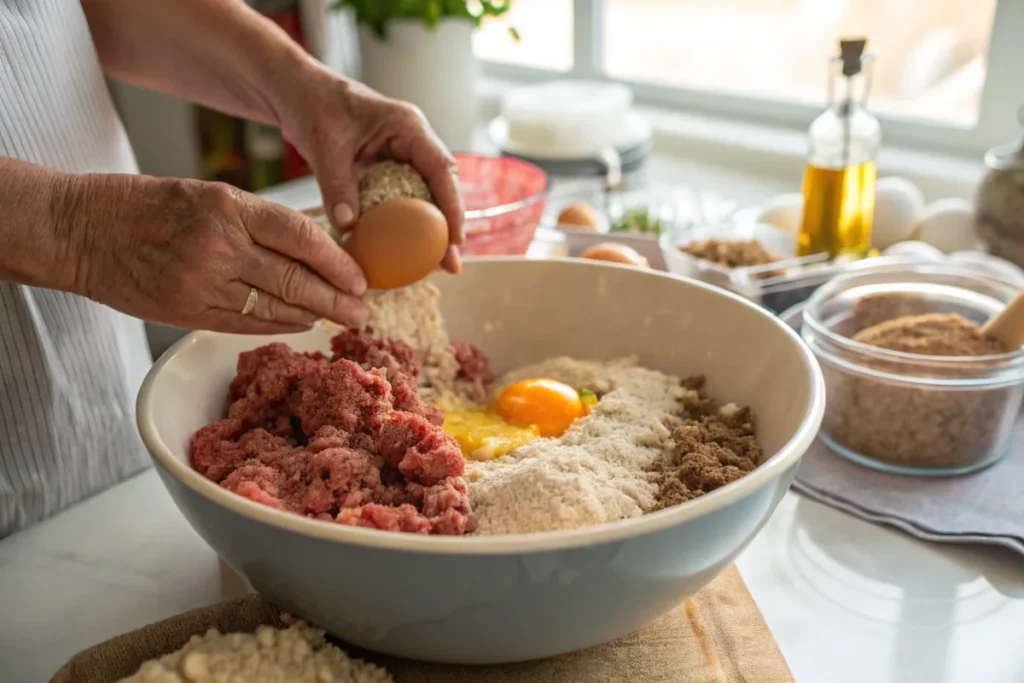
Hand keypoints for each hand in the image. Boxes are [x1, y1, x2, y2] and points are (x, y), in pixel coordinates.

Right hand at [61, 173, 367, 333]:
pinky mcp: (188, 312)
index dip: (337, 261)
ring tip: (340, 320)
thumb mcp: (206, 194)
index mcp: (226, 206)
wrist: (78, 230)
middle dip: (336, 299)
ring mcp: (202, 283)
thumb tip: (311, 249)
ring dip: (313, 316)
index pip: (301, 236)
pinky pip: (247, 324)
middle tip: (362, 311)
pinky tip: (300, 323)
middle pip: (295, 279)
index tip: (359, 277)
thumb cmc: (145, 205)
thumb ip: (256, 221)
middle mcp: (218, 245)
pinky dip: (279, 325)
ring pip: (275, 307)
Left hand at [275, 72, 464, 273]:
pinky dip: (405, 223)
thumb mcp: (324, 144)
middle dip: (448, 226)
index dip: (452, 206)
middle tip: (451, 264)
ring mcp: (401, 153)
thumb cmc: (312, 102)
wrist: (293, 90)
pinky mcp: (386, 166)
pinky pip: (403, 197)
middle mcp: (412, 140)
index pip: (442, 168)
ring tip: (436, 265)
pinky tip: (405, 249)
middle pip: (442, 186)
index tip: (455, 239)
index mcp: (407, 125)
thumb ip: (338, 185)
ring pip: (426, 195)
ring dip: (430, 229)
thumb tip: (349, 228)